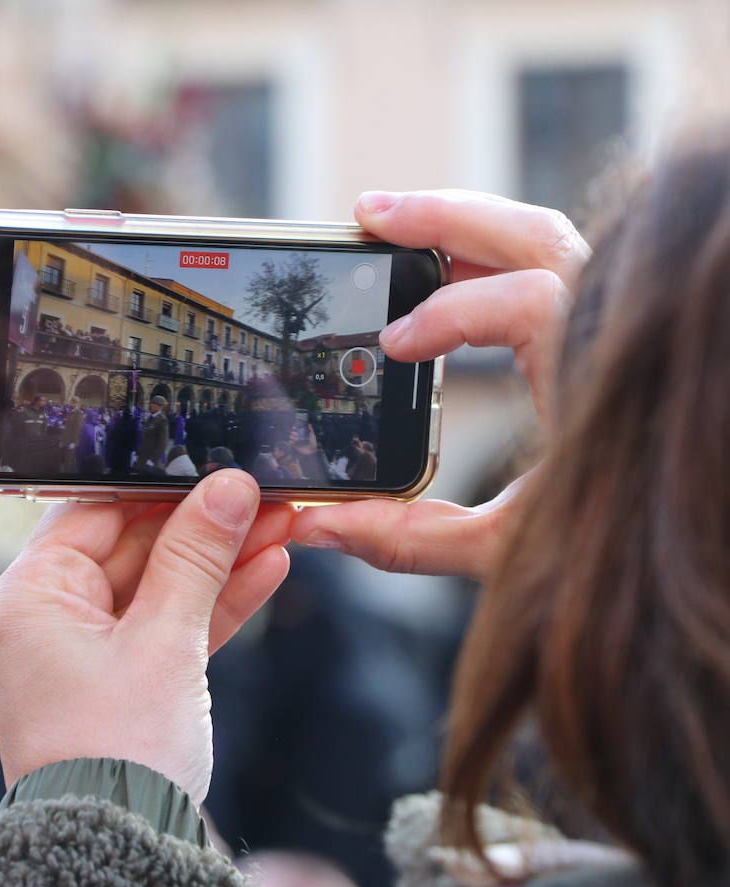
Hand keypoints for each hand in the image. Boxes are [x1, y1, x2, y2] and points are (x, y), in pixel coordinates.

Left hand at [0, 470, 293, 804]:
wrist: (115, 848)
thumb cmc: (116, 752)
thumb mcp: (164, 641)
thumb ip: (196, 558)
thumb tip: (226, 490)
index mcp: (30, 596)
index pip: (94, 512)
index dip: (159, 489)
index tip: (213, 469)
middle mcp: (46, 618)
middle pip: (131, 547)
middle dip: (202, 527)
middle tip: (261, 497)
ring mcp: (82, 652)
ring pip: (157, 588)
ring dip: (218, 563)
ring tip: (279, 528)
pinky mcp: (117, 682)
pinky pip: (164, 628)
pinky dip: (210, 607)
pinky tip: (263, 573)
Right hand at [290, 189, 590, 578]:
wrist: (691, 539)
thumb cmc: (615, 542)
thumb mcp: (509, 544)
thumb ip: (414, 538)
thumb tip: (321, 526)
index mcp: (597, 373)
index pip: (522, 300)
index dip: (448, 313)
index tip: (394, 345)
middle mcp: (614, 329)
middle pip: (533, 233)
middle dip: (444, 217)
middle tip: (368, 218)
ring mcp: (615, 318)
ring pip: (544, 236)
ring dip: (465, 223)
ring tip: (391, 225)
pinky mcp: (607, 323)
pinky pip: (550, 262)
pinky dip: (492, 252)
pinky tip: (443, 265)